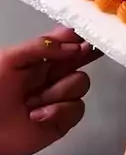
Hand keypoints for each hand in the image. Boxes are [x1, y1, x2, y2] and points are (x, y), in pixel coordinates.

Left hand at [0, 25, 100, 154]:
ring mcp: (59, 97)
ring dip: (58, 91)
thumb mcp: (8, 59)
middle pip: (82, 58)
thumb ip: (39, 46)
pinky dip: (58, 111)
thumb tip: (71, 45)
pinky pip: (77, 108)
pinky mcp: (63, 119)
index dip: (78, 36)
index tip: (85, 35)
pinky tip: (37, 115)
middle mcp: (53, 75)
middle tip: (85, 52)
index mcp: (39, 58)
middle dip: (87, 53)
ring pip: (81, 83)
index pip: (66, 40)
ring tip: (33, 101)